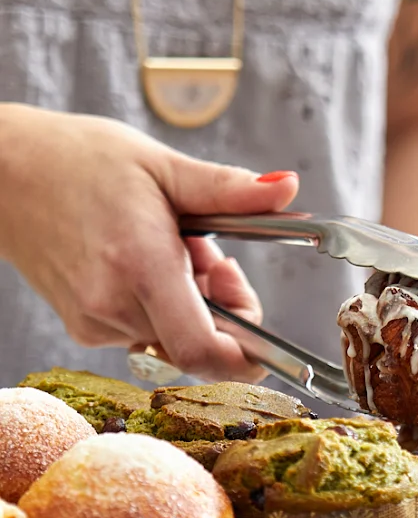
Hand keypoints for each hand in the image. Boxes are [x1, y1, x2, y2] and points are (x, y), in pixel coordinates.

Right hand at [0, 103, 299, 381]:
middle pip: (199, 342)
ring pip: (174, 336)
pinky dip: (164, 303)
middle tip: (212, 254)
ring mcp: (93, 321)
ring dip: (194, 300)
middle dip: (225, 306)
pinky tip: (146, 260)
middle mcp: (113, 304)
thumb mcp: (162, 165)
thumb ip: (229, 190)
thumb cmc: (78, 160)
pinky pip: (147, 331)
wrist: (0, 172)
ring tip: (172, 245)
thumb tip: (288, 189)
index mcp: (140, 265)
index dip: (246, 356)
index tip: (263, 328)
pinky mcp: (83, 327)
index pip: (202, 349)